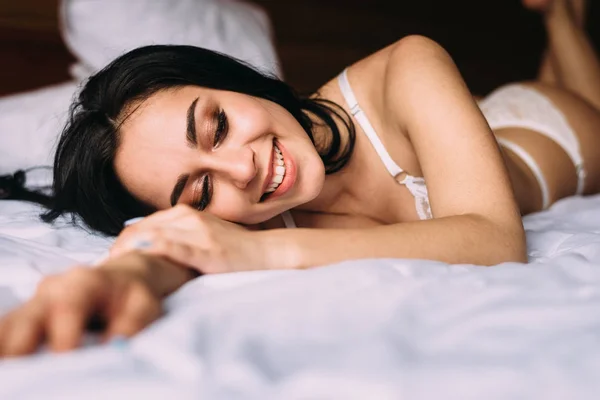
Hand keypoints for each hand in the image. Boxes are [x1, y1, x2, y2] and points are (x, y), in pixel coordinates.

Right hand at [0, 265, 161, 356]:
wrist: (124, 276)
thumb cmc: (134, 294)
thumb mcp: (144, 306)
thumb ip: (130, 326)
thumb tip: (114, 350)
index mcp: (84, 283)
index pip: (68, 307)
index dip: (63, 336)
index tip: (65, 359)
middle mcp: (54, 289)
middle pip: (26, 317)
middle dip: (20, 346)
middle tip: (24, 372)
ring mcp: (37, 301)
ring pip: (11, 325)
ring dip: (10, 350)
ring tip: (15, 373)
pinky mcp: (29, 314)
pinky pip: (9, 331)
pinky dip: (8, 348)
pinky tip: (13, 367)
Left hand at [110, 205, 275, 273]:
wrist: (265, 251)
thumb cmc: (234, 248)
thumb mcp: (205, 234)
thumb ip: (180, 235)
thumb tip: (151, 245)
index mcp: (185, 214)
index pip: (143, 224)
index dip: (123, 240)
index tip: (111, 257)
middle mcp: (189, 218)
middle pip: (143, 228)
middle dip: (120, 246)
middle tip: (106, 265)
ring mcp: (199, 233)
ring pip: (154, 235)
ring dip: (130, 251)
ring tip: (115, 266)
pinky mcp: (208, 250)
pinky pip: (175, 248)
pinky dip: (153, 253)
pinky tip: (139, 260)